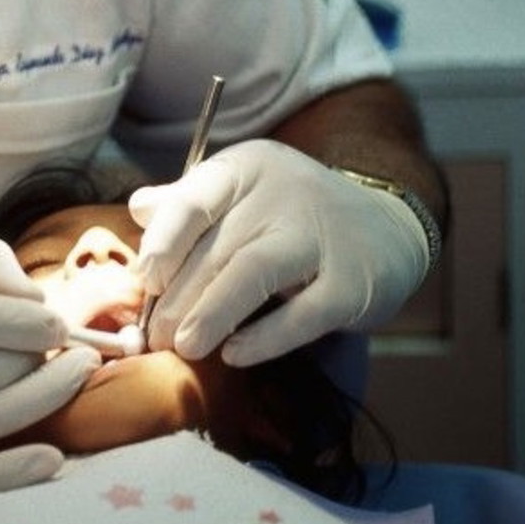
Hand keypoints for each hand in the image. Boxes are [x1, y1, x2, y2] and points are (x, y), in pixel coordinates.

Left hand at [129, 140, 431, 366]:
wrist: (387, 227)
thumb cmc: (292, 215)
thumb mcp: (241, 195)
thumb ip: (188, 202)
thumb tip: (137, 209)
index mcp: (246, 168)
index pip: (194, 199)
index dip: (164, 241)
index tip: (144, 280)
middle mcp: (282, 193)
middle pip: (218, 247)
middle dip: (178, 296)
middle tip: (154, 335)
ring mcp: (320, 236)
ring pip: (253, 273)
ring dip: (212, 314)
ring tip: (183, 347)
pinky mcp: (352, 283)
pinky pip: (302, 314)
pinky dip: (265, 337)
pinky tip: (234, 355)